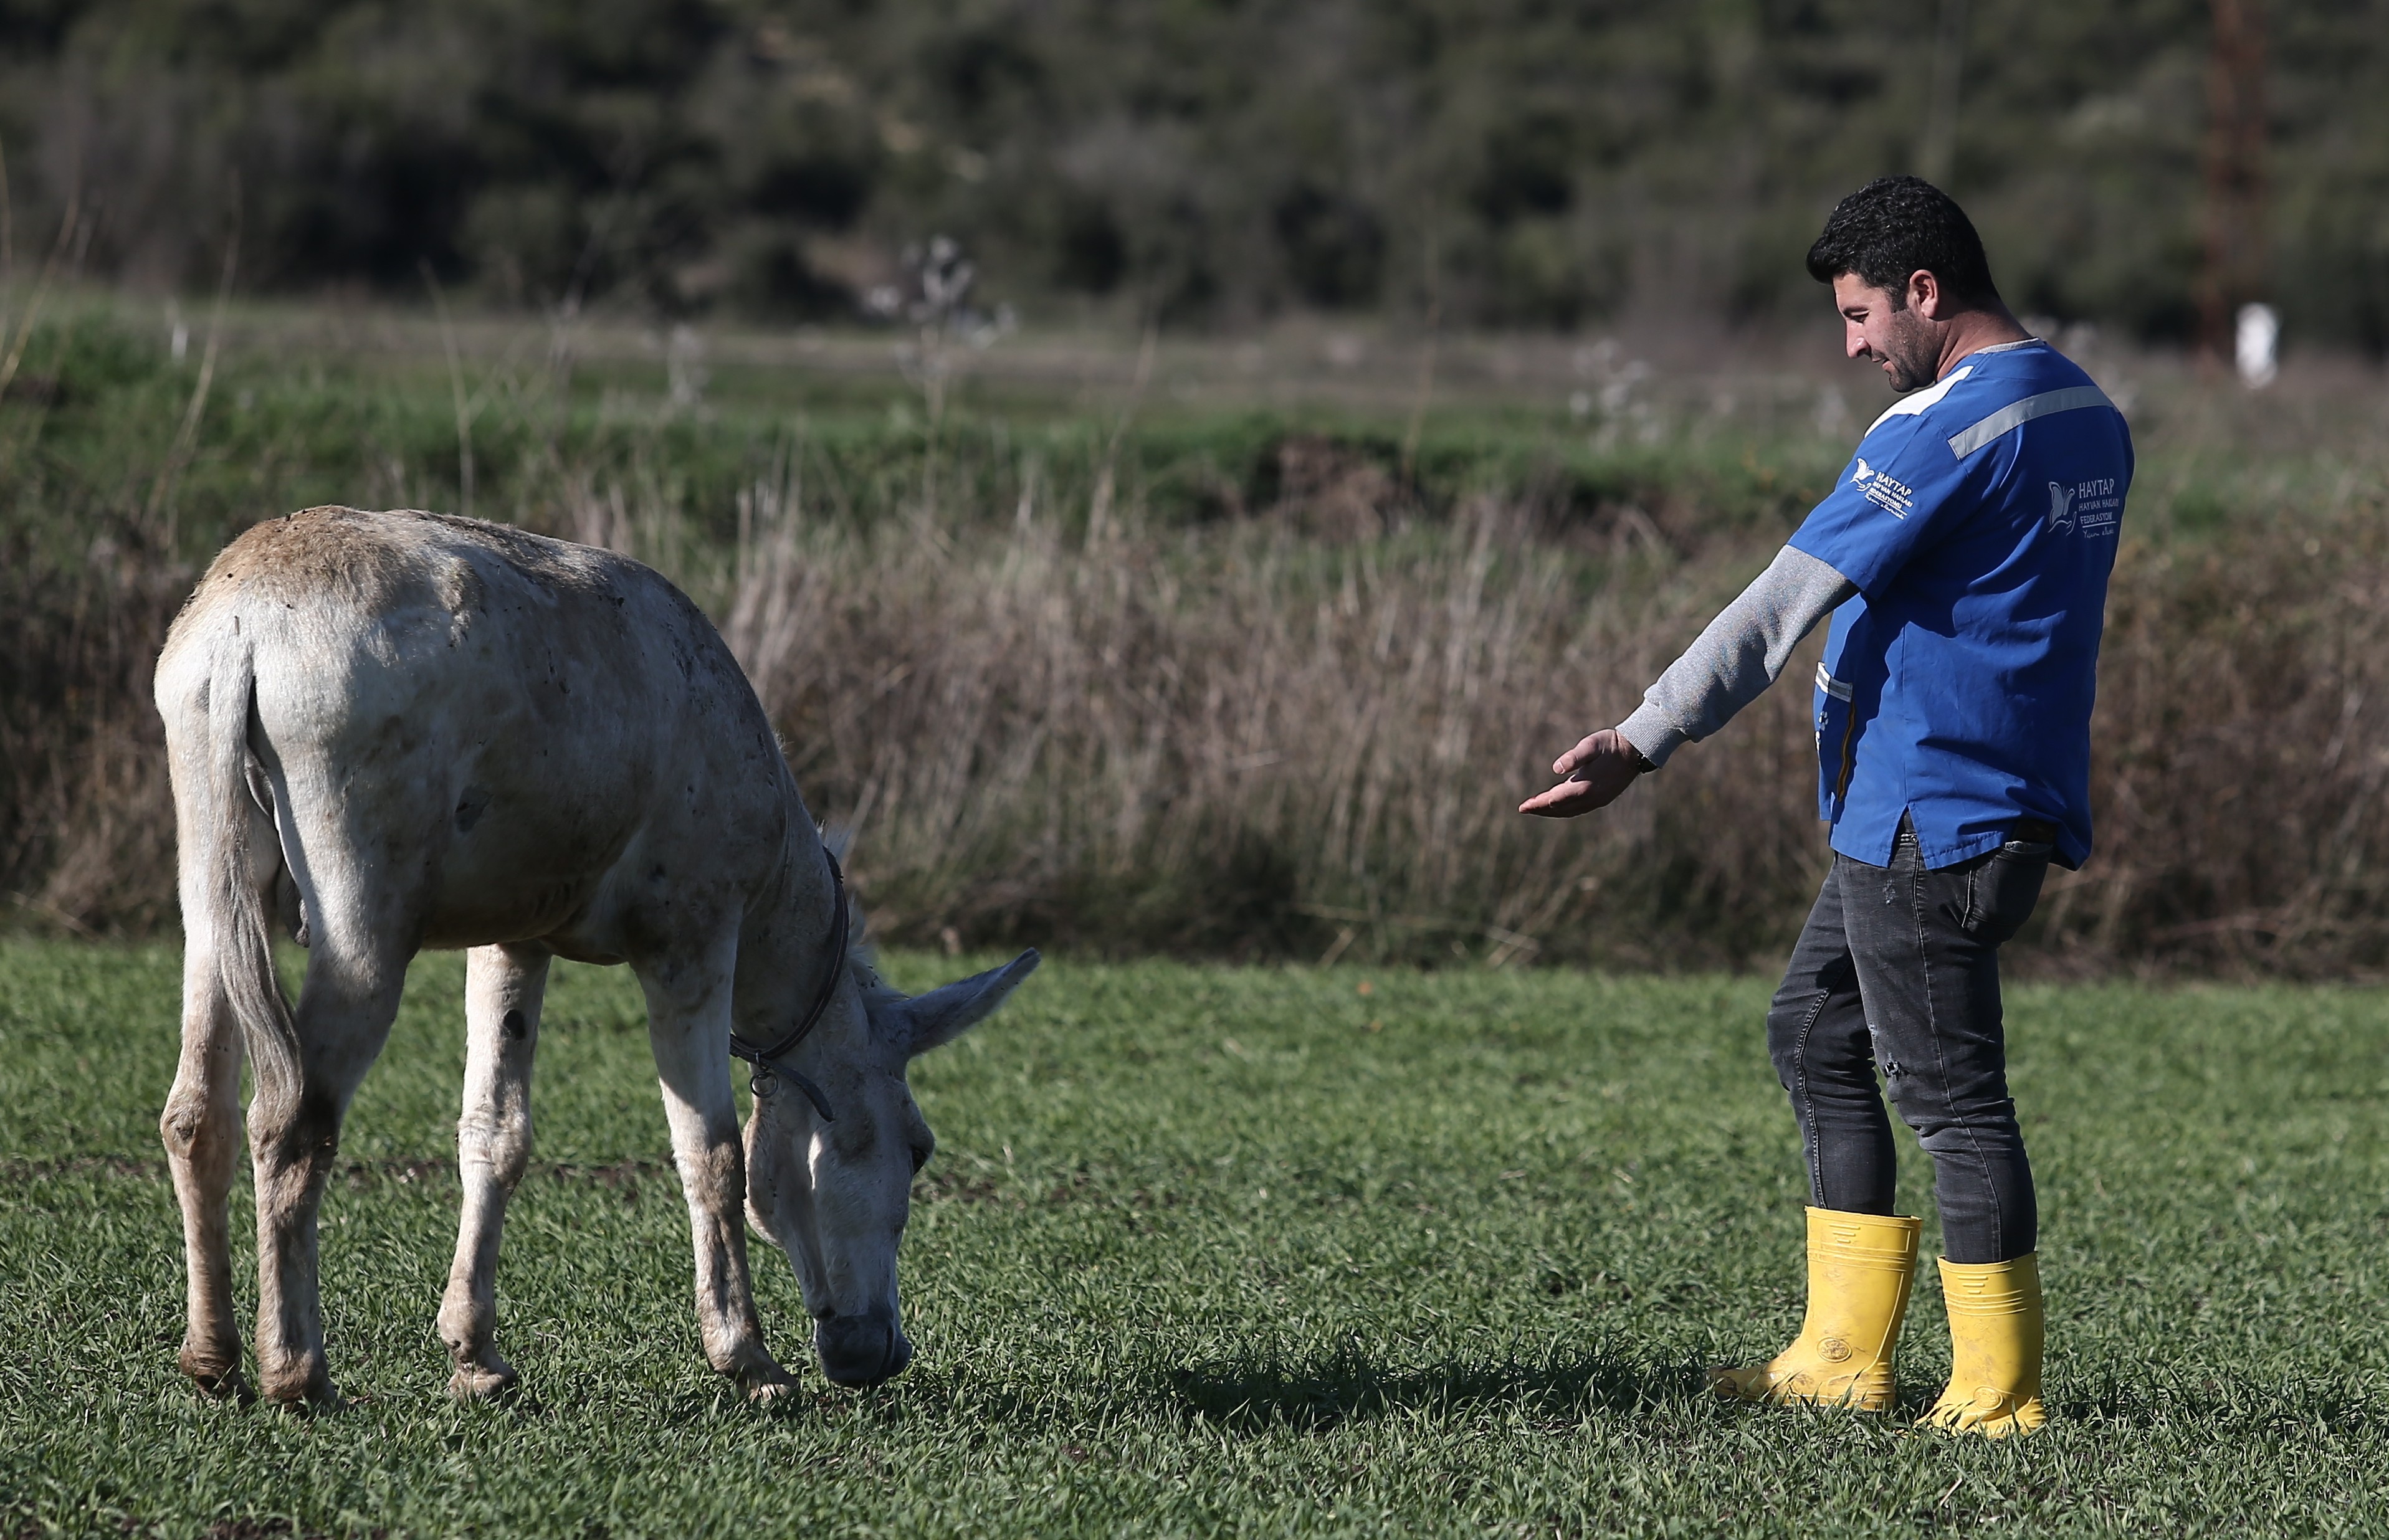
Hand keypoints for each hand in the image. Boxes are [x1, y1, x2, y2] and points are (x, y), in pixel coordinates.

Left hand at [1518, 728, 1647, 817]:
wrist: (1636, 750)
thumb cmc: (1611, 744)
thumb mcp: (1591, 744)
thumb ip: (1574, 756)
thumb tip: (1556, 768)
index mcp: (1585, 786)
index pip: (1554, 799)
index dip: (1537, 803)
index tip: (1522, 807)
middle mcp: (1591, 797)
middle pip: (1559, 809)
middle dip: (1541, 809)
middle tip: (1524, 809)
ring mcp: (1598, 800)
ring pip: (1569, 811)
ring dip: (1552, 812)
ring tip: (1537, 809)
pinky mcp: (1602, 799)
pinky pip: (1578, 809)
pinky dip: (1565, 810)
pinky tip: (1558, 807)